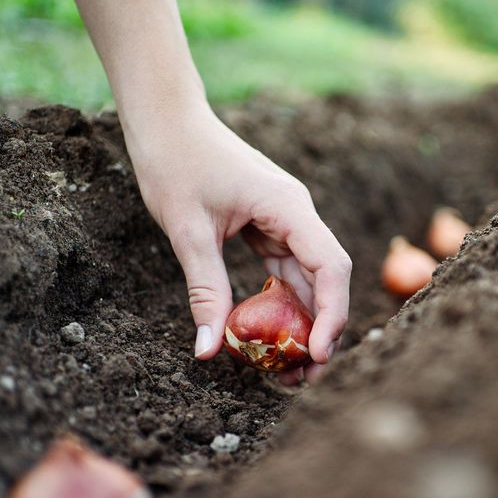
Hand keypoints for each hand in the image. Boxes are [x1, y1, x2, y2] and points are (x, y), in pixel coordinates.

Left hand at [126, 102, 351, 384]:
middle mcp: (297, 215)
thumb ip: (205, 290)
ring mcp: (284, 222)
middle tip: (303, 378)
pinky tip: (272, 335)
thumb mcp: (188, 231)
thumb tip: (210, 350)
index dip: (331, 314)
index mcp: (290, 208)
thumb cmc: (176, 163)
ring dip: (302, 322)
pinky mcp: (268, 228)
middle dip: (320, 329)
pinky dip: (281, 305)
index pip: (331, 267)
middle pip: (326, 279)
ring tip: (289, 369)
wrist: (166, 119)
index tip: (315, 356)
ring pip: (307, 280)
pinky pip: (284, 273)